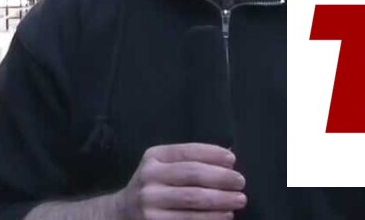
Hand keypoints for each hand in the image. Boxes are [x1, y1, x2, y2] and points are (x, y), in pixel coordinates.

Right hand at [115, 143, 245, 218]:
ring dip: (221, 200)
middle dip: (221, 178)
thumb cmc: (154, 186)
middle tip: (241, 182)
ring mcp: (150, 201)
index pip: (187, 151)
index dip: (212, 154)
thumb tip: (227, 159)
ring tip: (239, 200)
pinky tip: (225, 215)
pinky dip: (211, 218)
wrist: (123, 213)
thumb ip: (187, 161)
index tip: (232, 160)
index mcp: (153, 157)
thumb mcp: (161, 166)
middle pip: (192, 174)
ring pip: (193, 199)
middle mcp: (149, 176)